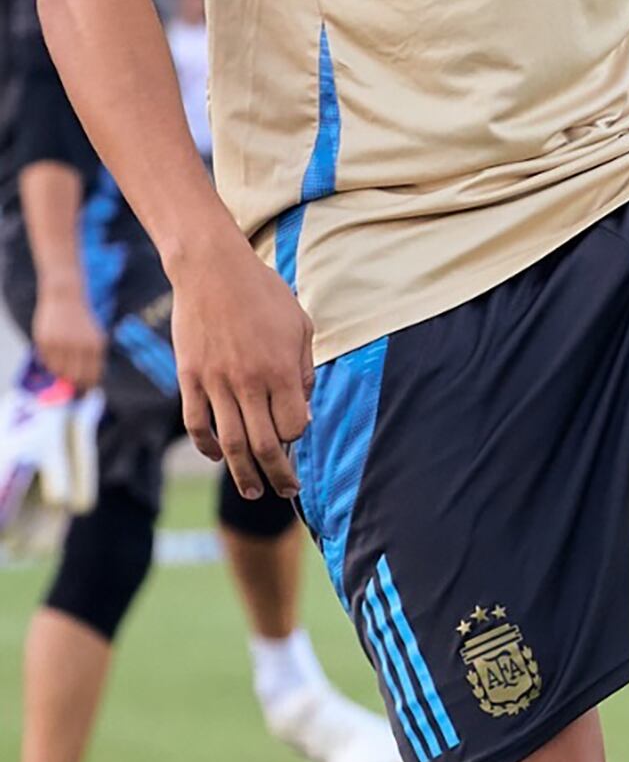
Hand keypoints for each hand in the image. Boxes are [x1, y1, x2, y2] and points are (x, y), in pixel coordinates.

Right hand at [31, 271, 105, 394]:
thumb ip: (94, 359)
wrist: (65, 296)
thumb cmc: (82, 320)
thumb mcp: (95, 337)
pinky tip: (53, 355)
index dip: (88, 386)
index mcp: (95, 345)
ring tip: (62, 364)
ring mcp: (61, 343)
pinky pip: (46, 362)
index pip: (92, 376)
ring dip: (60, 373)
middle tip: (71, 385)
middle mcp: (79, 345)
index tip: (85, 389)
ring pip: (59, 372)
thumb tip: (91, 384)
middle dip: (74, 384)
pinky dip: (49, 363)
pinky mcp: (45, 340)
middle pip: (75, 377)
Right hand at [171, 231, 314, 500]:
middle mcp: (249, 382)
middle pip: (266, 445)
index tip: (296, 433)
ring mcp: (216, 382)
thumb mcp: (300, 324)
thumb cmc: (262, 293)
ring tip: (254, 492)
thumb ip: (304, 369)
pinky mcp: (190, 378)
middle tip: (286, 491)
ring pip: (231, 443)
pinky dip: (207, 447)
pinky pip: (198, 424)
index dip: (297, 435)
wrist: (211, 269)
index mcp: (281, 369)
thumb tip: (303, 409)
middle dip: (279, 475)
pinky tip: (217, 456)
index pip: (294, 425)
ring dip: (243, 474)